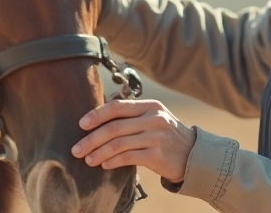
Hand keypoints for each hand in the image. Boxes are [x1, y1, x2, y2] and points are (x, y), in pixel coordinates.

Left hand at [72, 99, 195, 183]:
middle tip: (76, 149)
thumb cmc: (166, 135)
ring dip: (99, 153)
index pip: (117, 106)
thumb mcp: (153, 118)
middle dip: (91, 139)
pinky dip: (113, 161)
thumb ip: (131, 115)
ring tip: (88, 160)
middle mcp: (153, 119)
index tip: (81, 124)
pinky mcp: (158, 155)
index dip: (96, 115)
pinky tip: (104, 165)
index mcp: (150, 106)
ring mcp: (156, 137)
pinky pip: (128, 158)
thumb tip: (97, 118)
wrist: (194, 155)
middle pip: (114, 127)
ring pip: (118, 144)